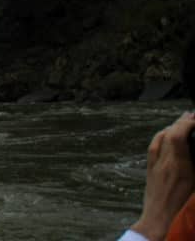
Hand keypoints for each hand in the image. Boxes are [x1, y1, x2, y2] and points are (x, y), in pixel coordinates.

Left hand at [131, 112, 194, 240]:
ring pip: (160, 138)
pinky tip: (168, 136)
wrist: (159, 223)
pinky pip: (154, 147)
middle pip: (169, 133)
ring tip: (183, 122)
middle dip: (181, 122)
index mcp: (179, 168)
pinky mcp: (150, 170)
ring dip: (172, 127)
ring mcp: (155, 165)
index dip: (187, 123)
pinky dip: (162, 137)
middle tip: (193, 116)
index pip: (178, 135)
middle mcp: (164, 162)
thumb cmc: (183, 210)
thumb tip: (194, 148)